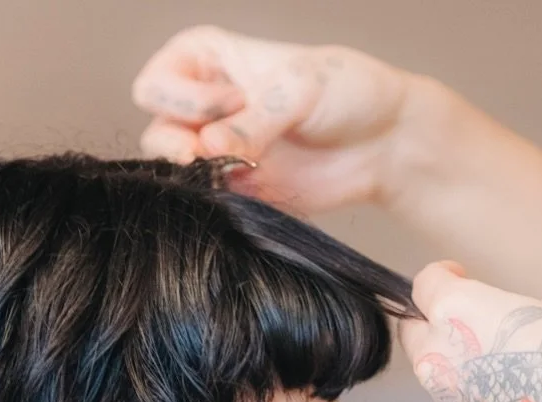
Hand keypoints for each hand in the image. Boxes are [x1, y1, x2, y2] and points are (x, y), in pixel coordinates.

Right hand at [132, 26, 412, 212]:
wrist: (385, 142)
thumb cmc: (347, 92)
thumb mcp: (300, 88)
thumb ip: (254, 120)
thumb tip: (211, 149)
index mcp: (209, 61)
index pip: (157, 81)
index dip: (186, 97)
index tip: (233, 101)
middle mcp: (205, 106)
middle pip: (156, 128)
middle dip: (179, 142)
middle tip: (218, 150)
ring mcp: (218, 150)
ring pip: (173, 170)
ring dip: (196, 175)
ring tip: (240, 169)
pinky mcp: (238, 189)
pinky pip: (207, 200)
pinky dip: (217, 200)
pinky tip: (247, 190)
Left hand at [399, 262, 541, 401]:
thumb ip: (524, 308)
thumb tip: (520, 320)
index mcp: (458, 313)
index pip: (426, 284)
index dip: (445, 276)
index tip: (461, 276)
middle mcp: (440, 360)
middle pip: (416, 332)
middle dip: (437, 323)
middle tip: (475, 321)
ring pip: (437, 376)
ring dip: (458, 365)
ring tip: (505, 366)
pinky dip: (477, 400)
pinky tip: (516, 401)